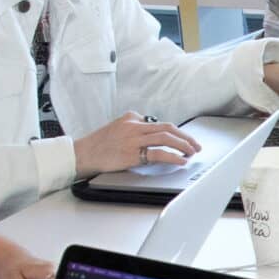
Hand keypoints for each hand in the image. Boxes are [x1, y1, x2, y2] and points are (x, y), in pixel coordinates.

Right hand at [73, 113, 199, 175]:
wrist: (82, 153)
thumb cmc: (99, 145)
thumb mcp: (117, 128)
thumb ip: (134, 129)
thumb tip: (153, 135)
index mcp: (131, 118)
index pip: (160, 123)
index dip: (176, 133)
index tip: (184, 140)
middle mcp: (134, 126)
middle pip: (167, 128)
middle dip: (185, 137)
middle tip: (196, 145)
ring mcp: (133, 139)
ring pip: (166, 138)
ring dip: (183, 145)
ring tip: (192, 152)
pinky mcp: (132, 153)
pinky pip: (158, 153)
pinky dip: (173, 157)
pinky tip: (181, 160)